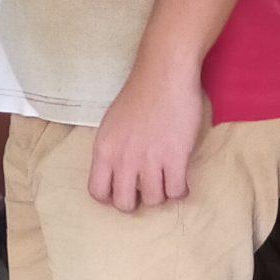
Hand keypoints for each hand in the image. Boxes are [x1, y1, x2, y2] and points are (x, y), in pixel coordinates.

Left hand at [87, 64, 207, 212]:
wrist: (164, 75)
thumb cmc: (139, 95)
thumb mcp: (111, 124)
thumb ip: (112, 150)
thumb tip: (118, 173)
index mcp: (103, 150)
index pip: (97, 192)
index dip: (111, 198)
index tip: (124, 192)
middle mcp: (123, 158)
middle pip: (125, 204)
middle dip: (137, 202)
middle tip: (147, 190)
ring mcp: (149, 159)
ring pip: (154, 200)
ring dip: (162, 194)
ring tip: (166, 181)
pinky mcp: (175, 157)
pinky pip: (176, 192)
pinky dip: (180, 191)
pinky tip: (181, 180)